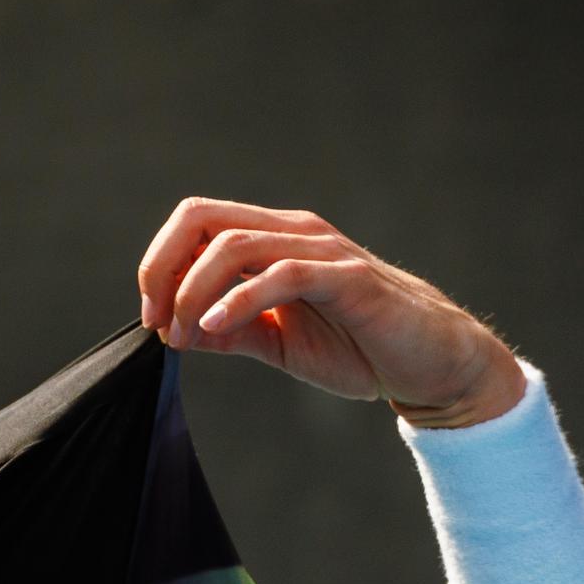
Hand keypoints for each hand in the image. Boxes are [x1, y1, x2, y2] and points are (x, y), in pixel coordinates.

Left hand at [135, 197, 526, 427]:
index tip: (153, 320)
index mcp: (271, 241)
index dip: (159, 265)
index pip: (196, 223)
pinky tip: (217, 327)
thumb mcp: (277, 342)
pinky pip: (284, 274)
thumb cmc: (358, 348)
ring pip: (234, 244)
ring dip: (194, 291)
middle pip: (202, 217)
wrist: (430, 366)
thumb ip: (230, 331)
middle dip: (163, 267)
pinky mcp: (350, 279)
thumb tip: (176, 331)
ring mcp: (322, 251)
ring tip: (185, 334)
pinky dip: (240, 299)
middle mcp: (293, 234)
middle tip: (159, 321)